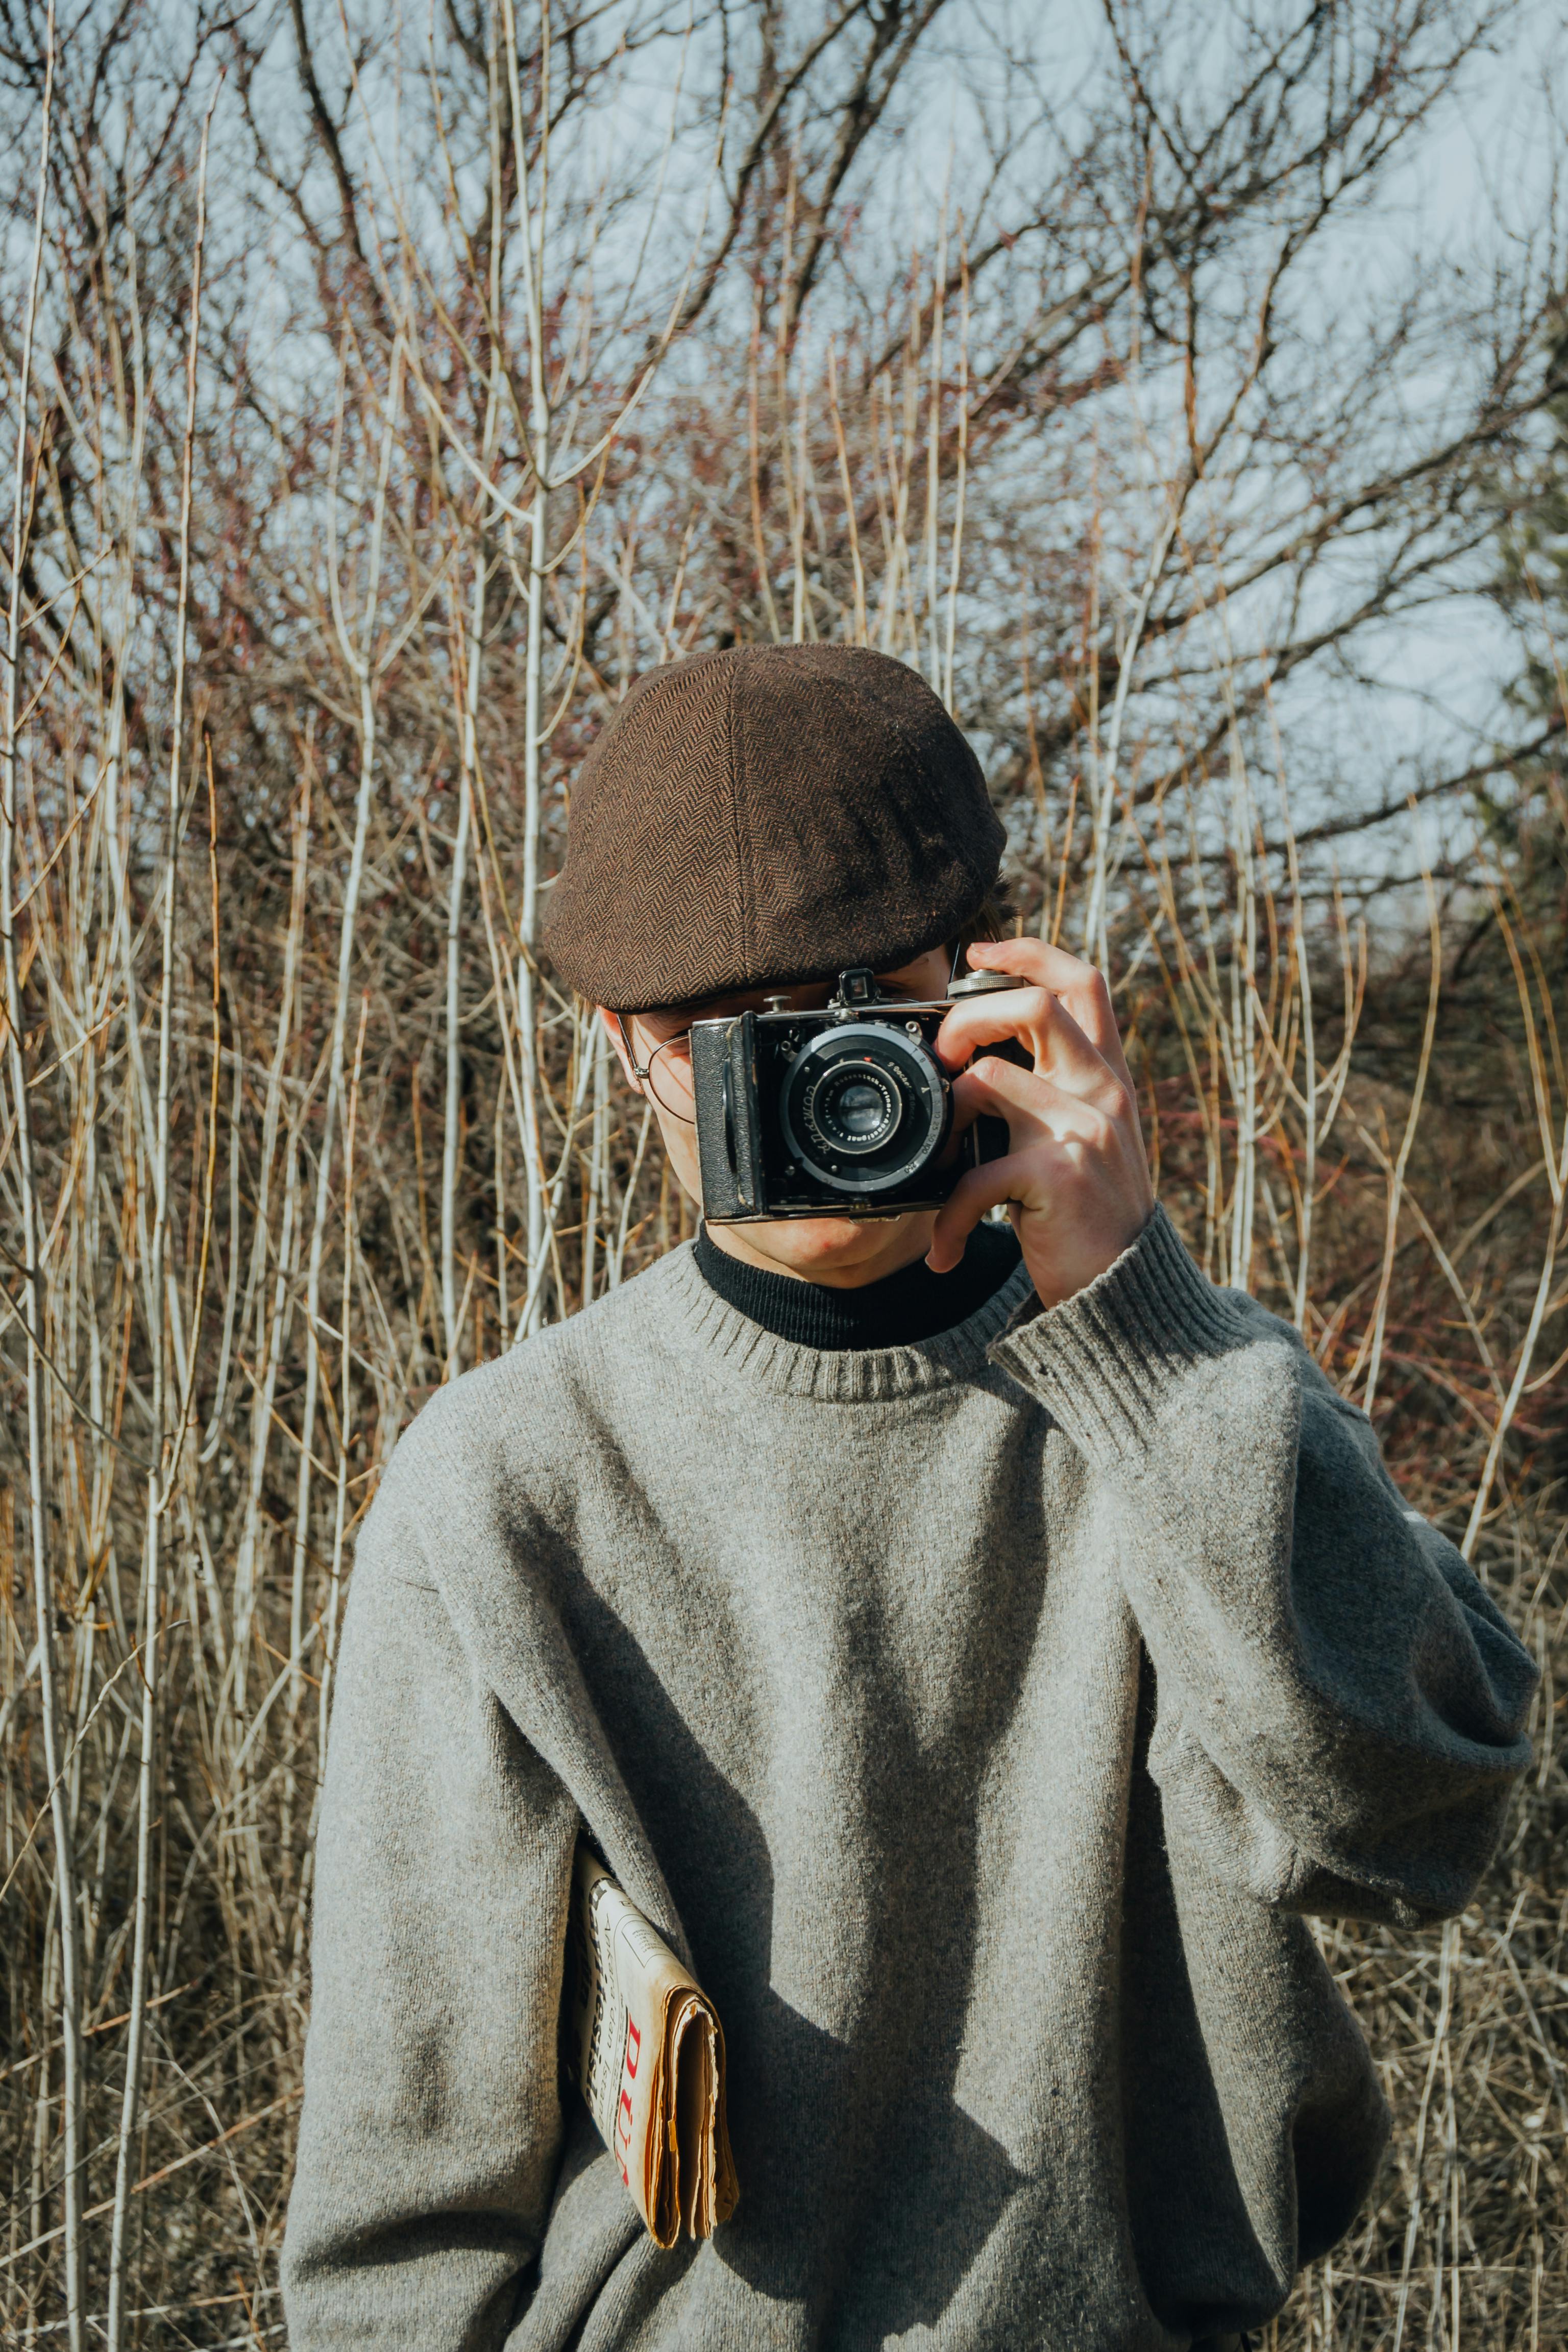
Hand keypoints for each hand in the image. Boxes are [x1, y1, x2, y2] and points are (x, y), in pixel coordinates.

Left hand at [926, 937, 1155, 1310]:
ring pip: (989, 1078)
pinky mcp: (1057, 1174)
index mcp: (1109, 1078)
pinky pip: (973, 1174)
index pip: (1083, 984)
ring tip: (945, 1165)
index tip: (979, 953)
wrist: (1127, 1297)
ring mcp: (1083, 1130)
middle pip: (1036, 1006)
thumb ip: (1055, 1094)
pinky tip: (943, 1250)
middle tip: (943, 1058)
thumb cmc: (1092, 1219)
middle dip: (970, 1018)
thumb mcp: (1087, 1141)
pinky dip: (946, 1218)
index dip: (1031, 953)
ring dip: (948, 1121)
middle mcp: (1103, 1093)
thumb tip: (982, 1061)